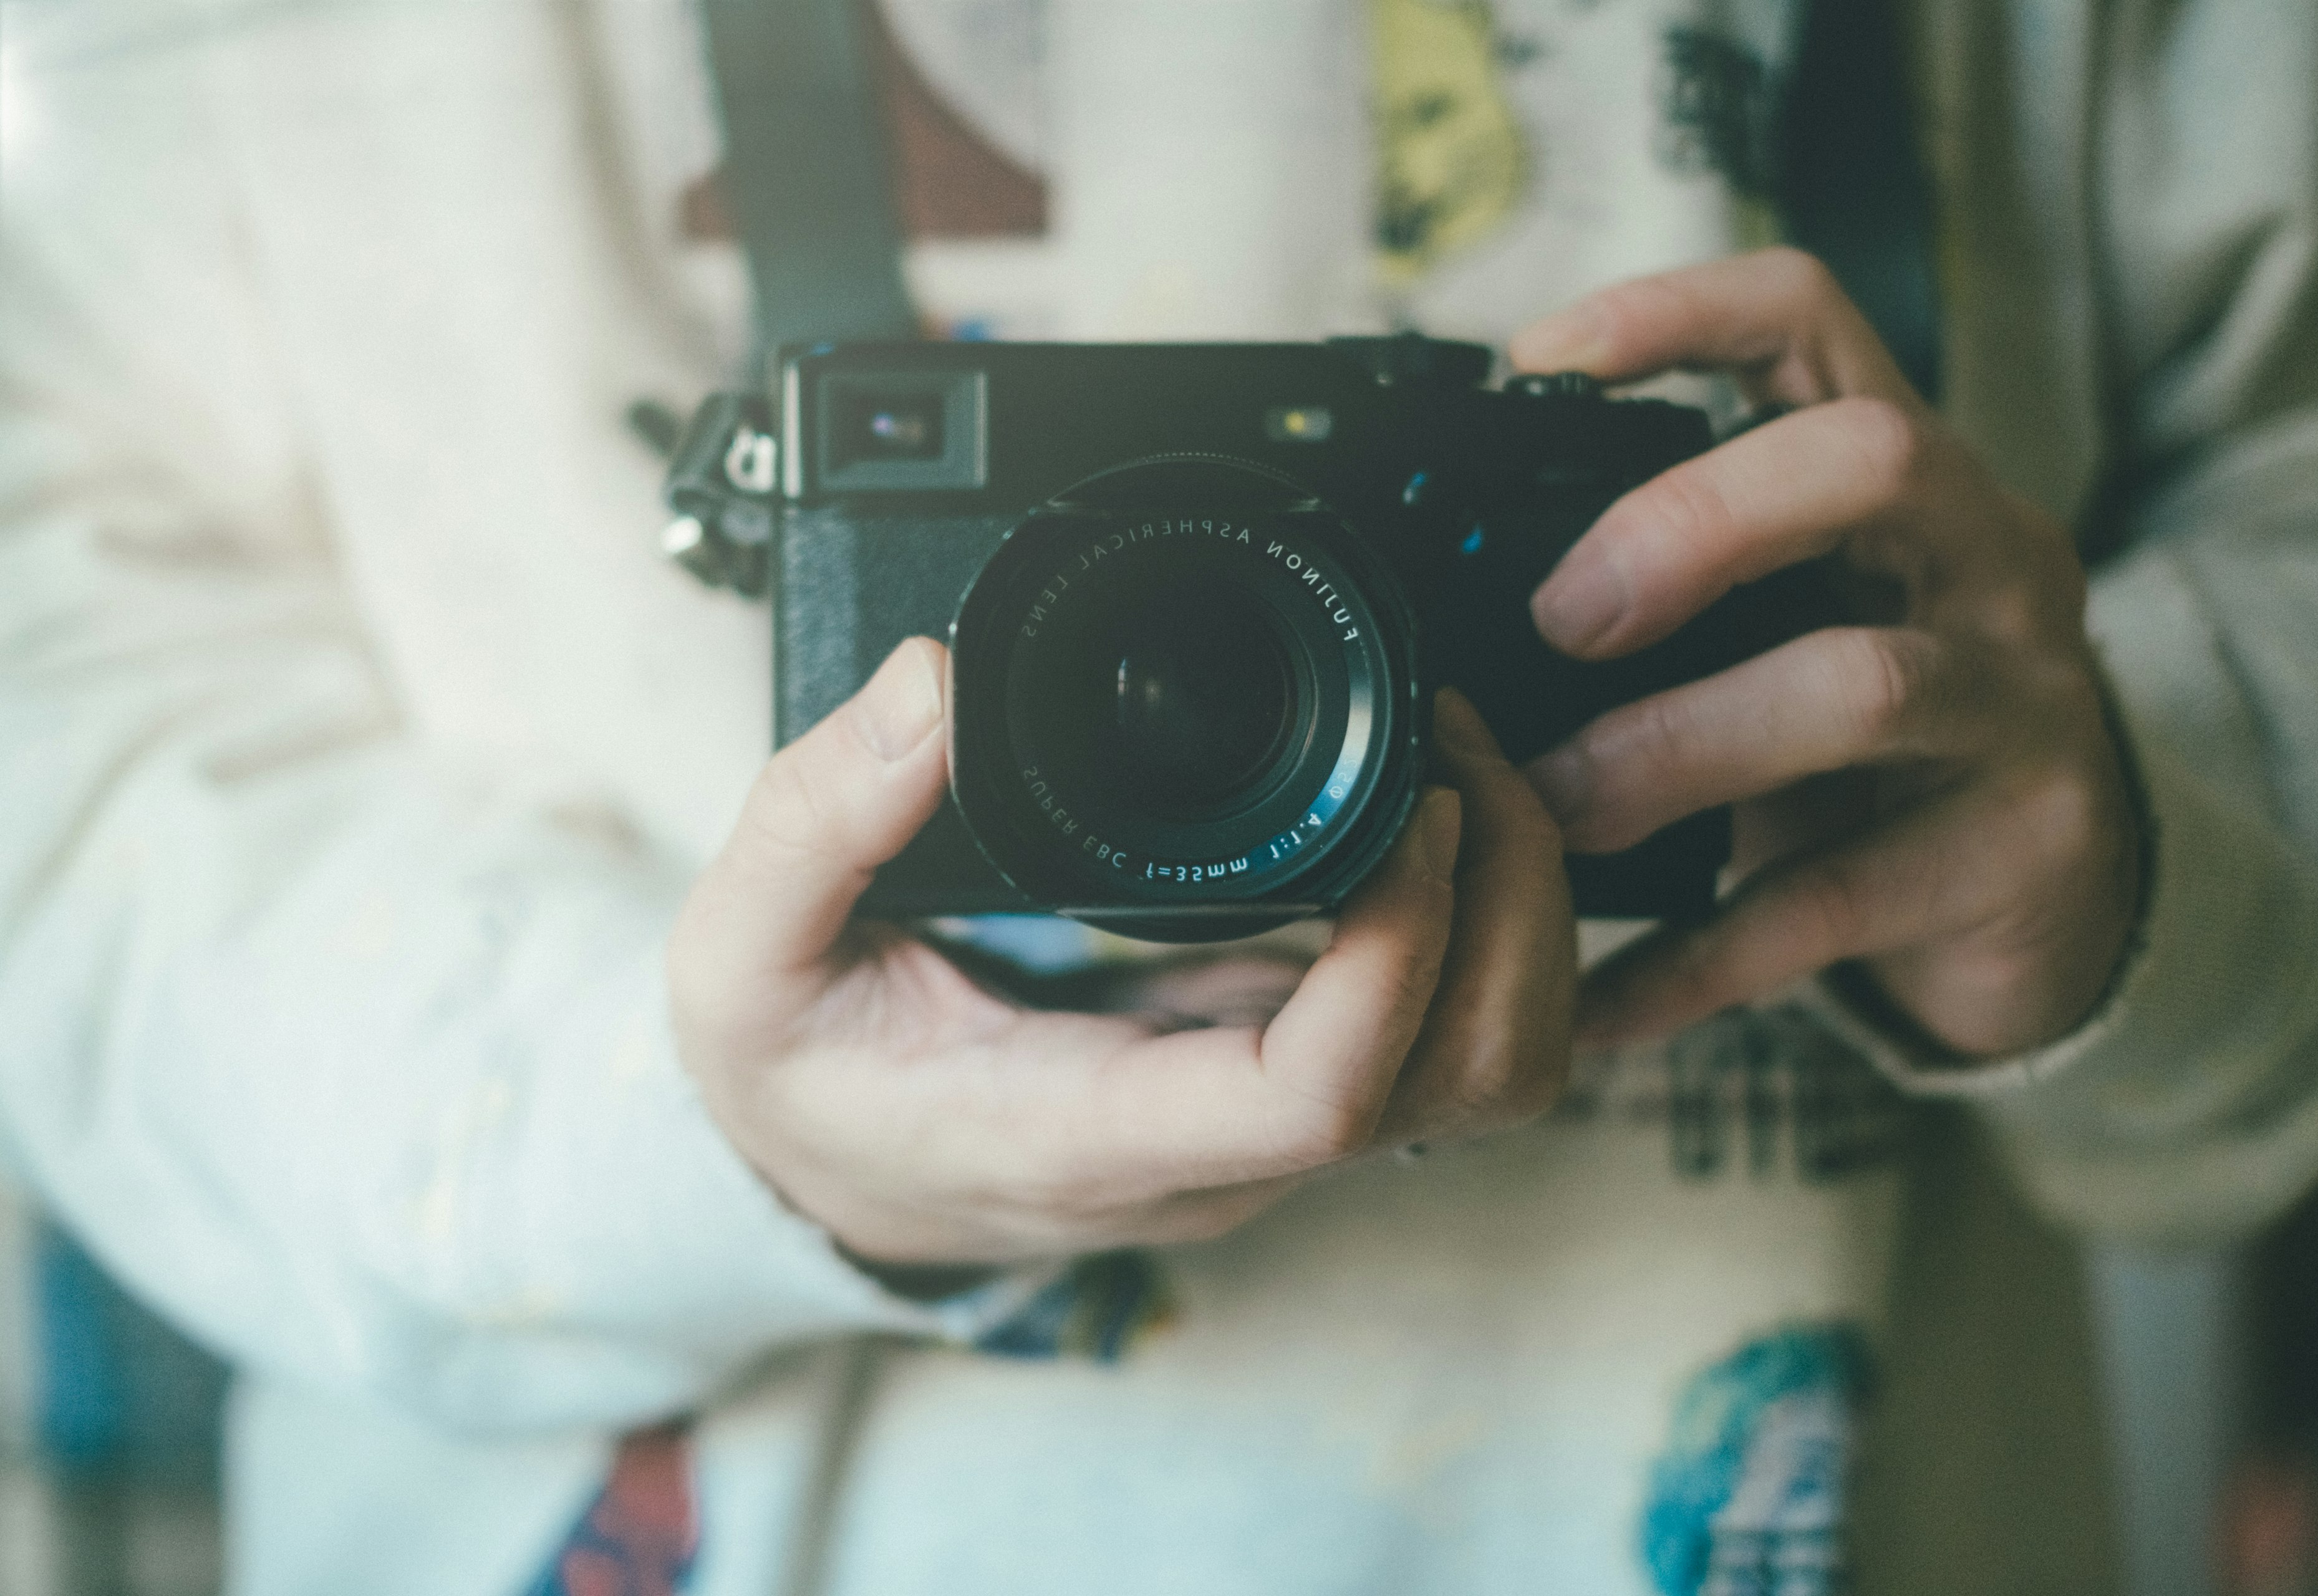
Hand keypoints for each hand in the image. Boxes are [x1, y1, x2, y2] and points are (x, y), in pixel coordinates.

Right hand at [668, 640, 1572, 1265]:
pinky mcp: (1282, 1092)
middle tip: (1456, 749)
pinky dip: (1481, 935)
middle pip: (1464, 1081)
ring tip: (1463, 774)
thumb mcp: (740, 956)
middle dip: (1508, 907)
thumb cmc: (796, 1080)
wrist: (817, 1177)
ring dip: (1519, 925)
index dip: (1401, 950)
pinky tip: (1432, 827)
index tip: (1406, 800)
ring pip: (1488, 1073)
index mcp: (1090, 1133)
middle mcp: (1212, 1155)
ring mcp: (1263, 1134)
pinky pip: (1446, 1040)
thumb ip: (816, 821)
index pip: (1318, 1095)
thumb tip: (932, 686)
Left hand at [1511, 247, 2141, 1058]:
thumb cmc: (1882, 743)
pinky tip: (1595, 1003)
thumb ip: (1677, 592)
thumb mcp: (1797, 624)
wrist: (2062, 900)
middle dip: (1695, 521)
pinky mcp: (2024, 850)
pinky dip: (1696, 959)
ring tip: (1553, 808)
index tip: (1538, 359)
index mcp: (1909, 481)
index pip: (1814, 322)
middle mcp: (1987, 560)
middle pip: (1868, 462)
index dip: (1678, 311)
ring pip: (1863, 686)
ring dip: (1677, 748)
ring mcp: (2022, 703)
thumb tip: (1450, 602)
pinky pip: (1834, 903)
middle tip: (1561, 617)